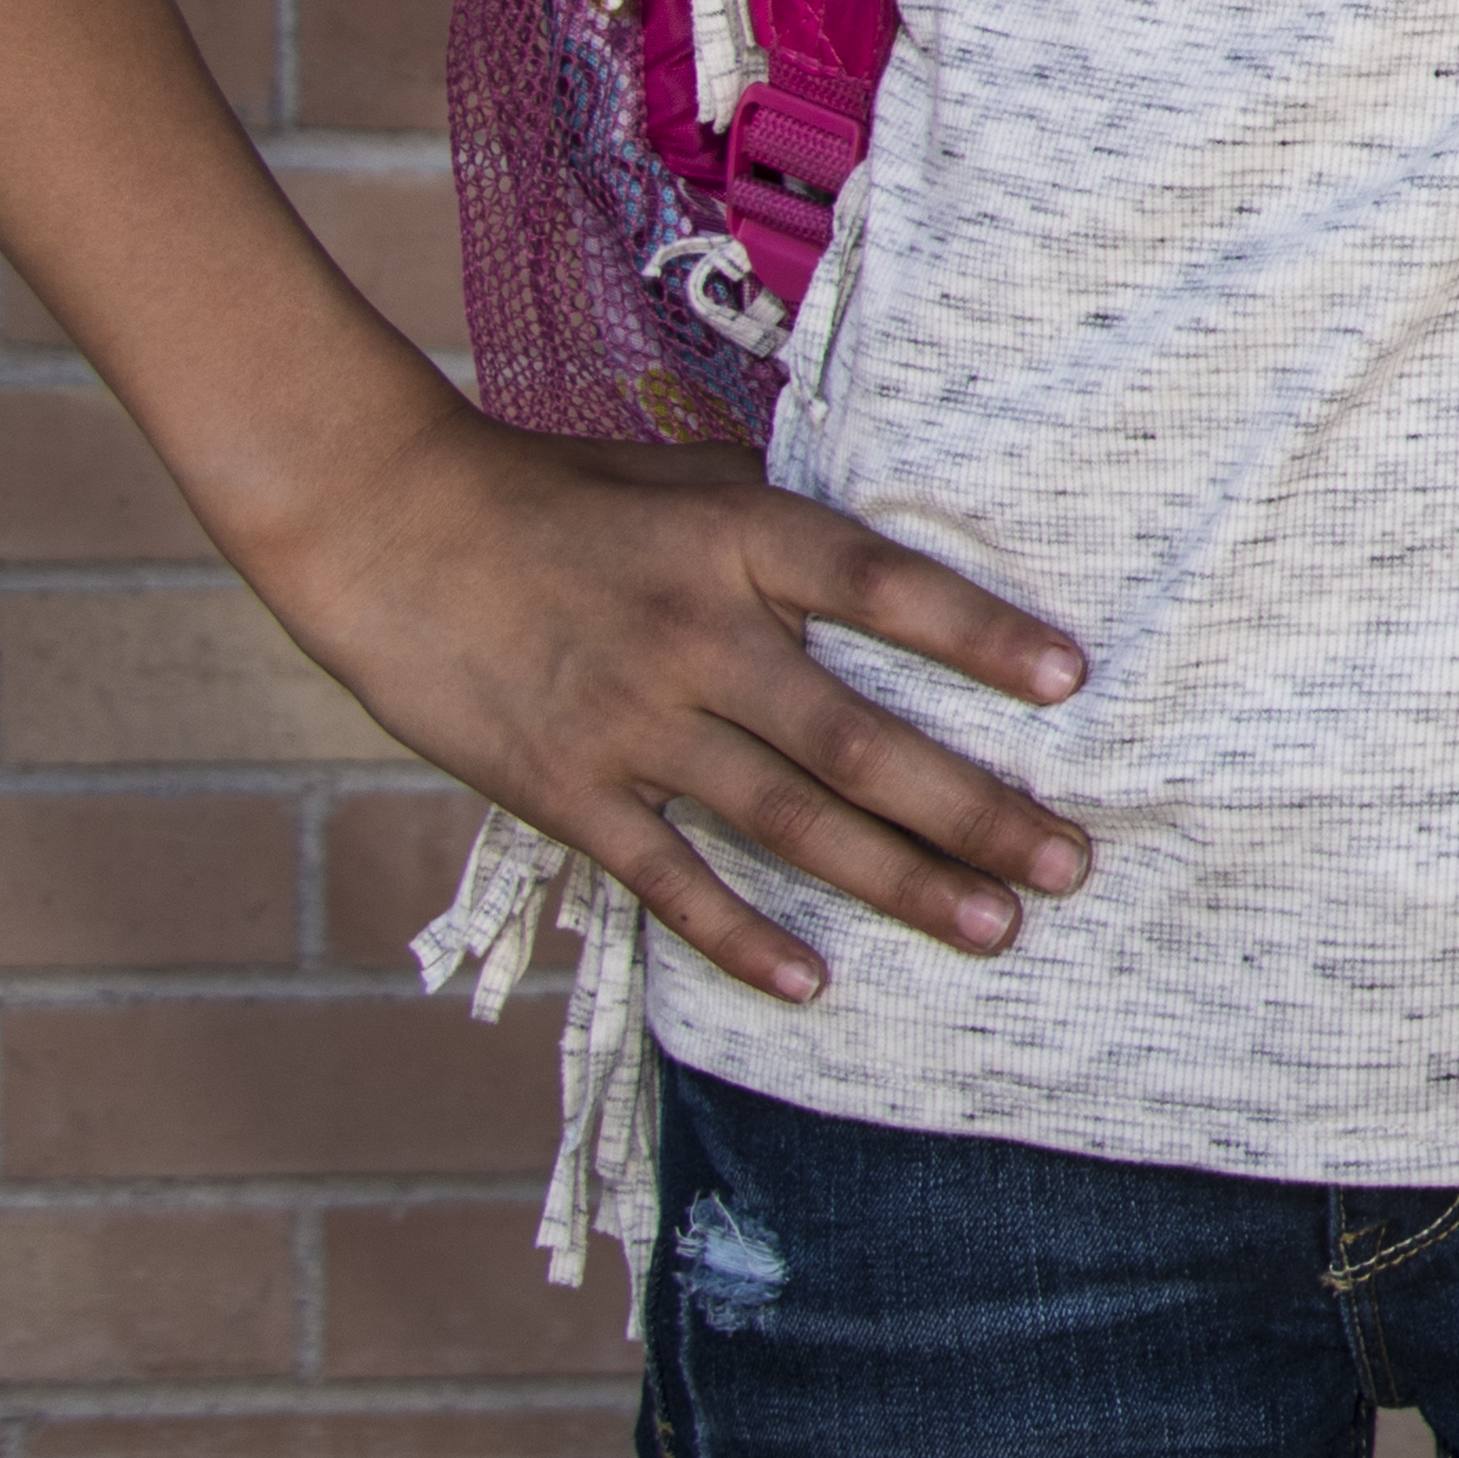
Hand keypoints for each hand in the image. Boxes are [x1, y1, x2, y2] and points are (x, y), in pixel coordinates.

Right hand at [254, 405, 1091, 1003]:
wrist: (386, 522)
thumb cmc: (553, 490)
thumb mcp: (688, 475)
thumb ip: (786, 524)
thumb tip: (900, 547)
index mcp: (742, 541)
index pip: (886, 588)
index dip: (981, 634)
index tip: (1072, 681)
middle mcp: (701, 638)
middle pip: (860, 739)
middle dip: (975, 808)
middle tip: (1070, 861)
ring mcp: (633, 722)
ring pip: (790, 821)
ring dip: (898, 881)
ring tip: (994, 927)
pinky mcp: (566, 789)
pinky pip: (669, 878)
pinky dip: (739, 936)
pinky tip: (811, 981)